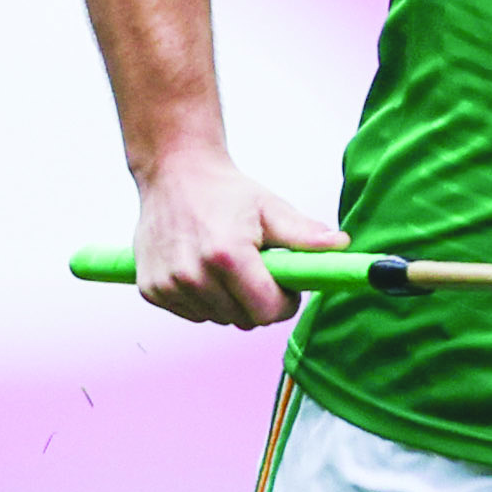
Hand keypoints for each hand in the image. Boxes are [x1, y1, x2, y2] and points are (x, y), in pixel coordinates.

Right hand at [131, 149, 344, 327]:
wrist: (173, 172)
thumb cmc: (224, 191)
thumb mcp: (269, 208)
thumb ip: (304, 234)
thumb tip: (341, 245)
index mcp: (226, 255)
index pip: (267, 311)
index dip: (284, 302)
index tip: (284, 284)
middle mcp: (193, 275)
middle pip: (244, 319)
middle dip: (257, 300)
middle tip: (255, 269)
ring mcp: (168, 285)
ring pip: (218, 318)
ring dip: (229, 300)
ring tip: (225, 265)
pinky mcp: (151, 290)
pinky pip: (192, 313)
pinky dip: (203, 299)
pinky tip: (201, 269)